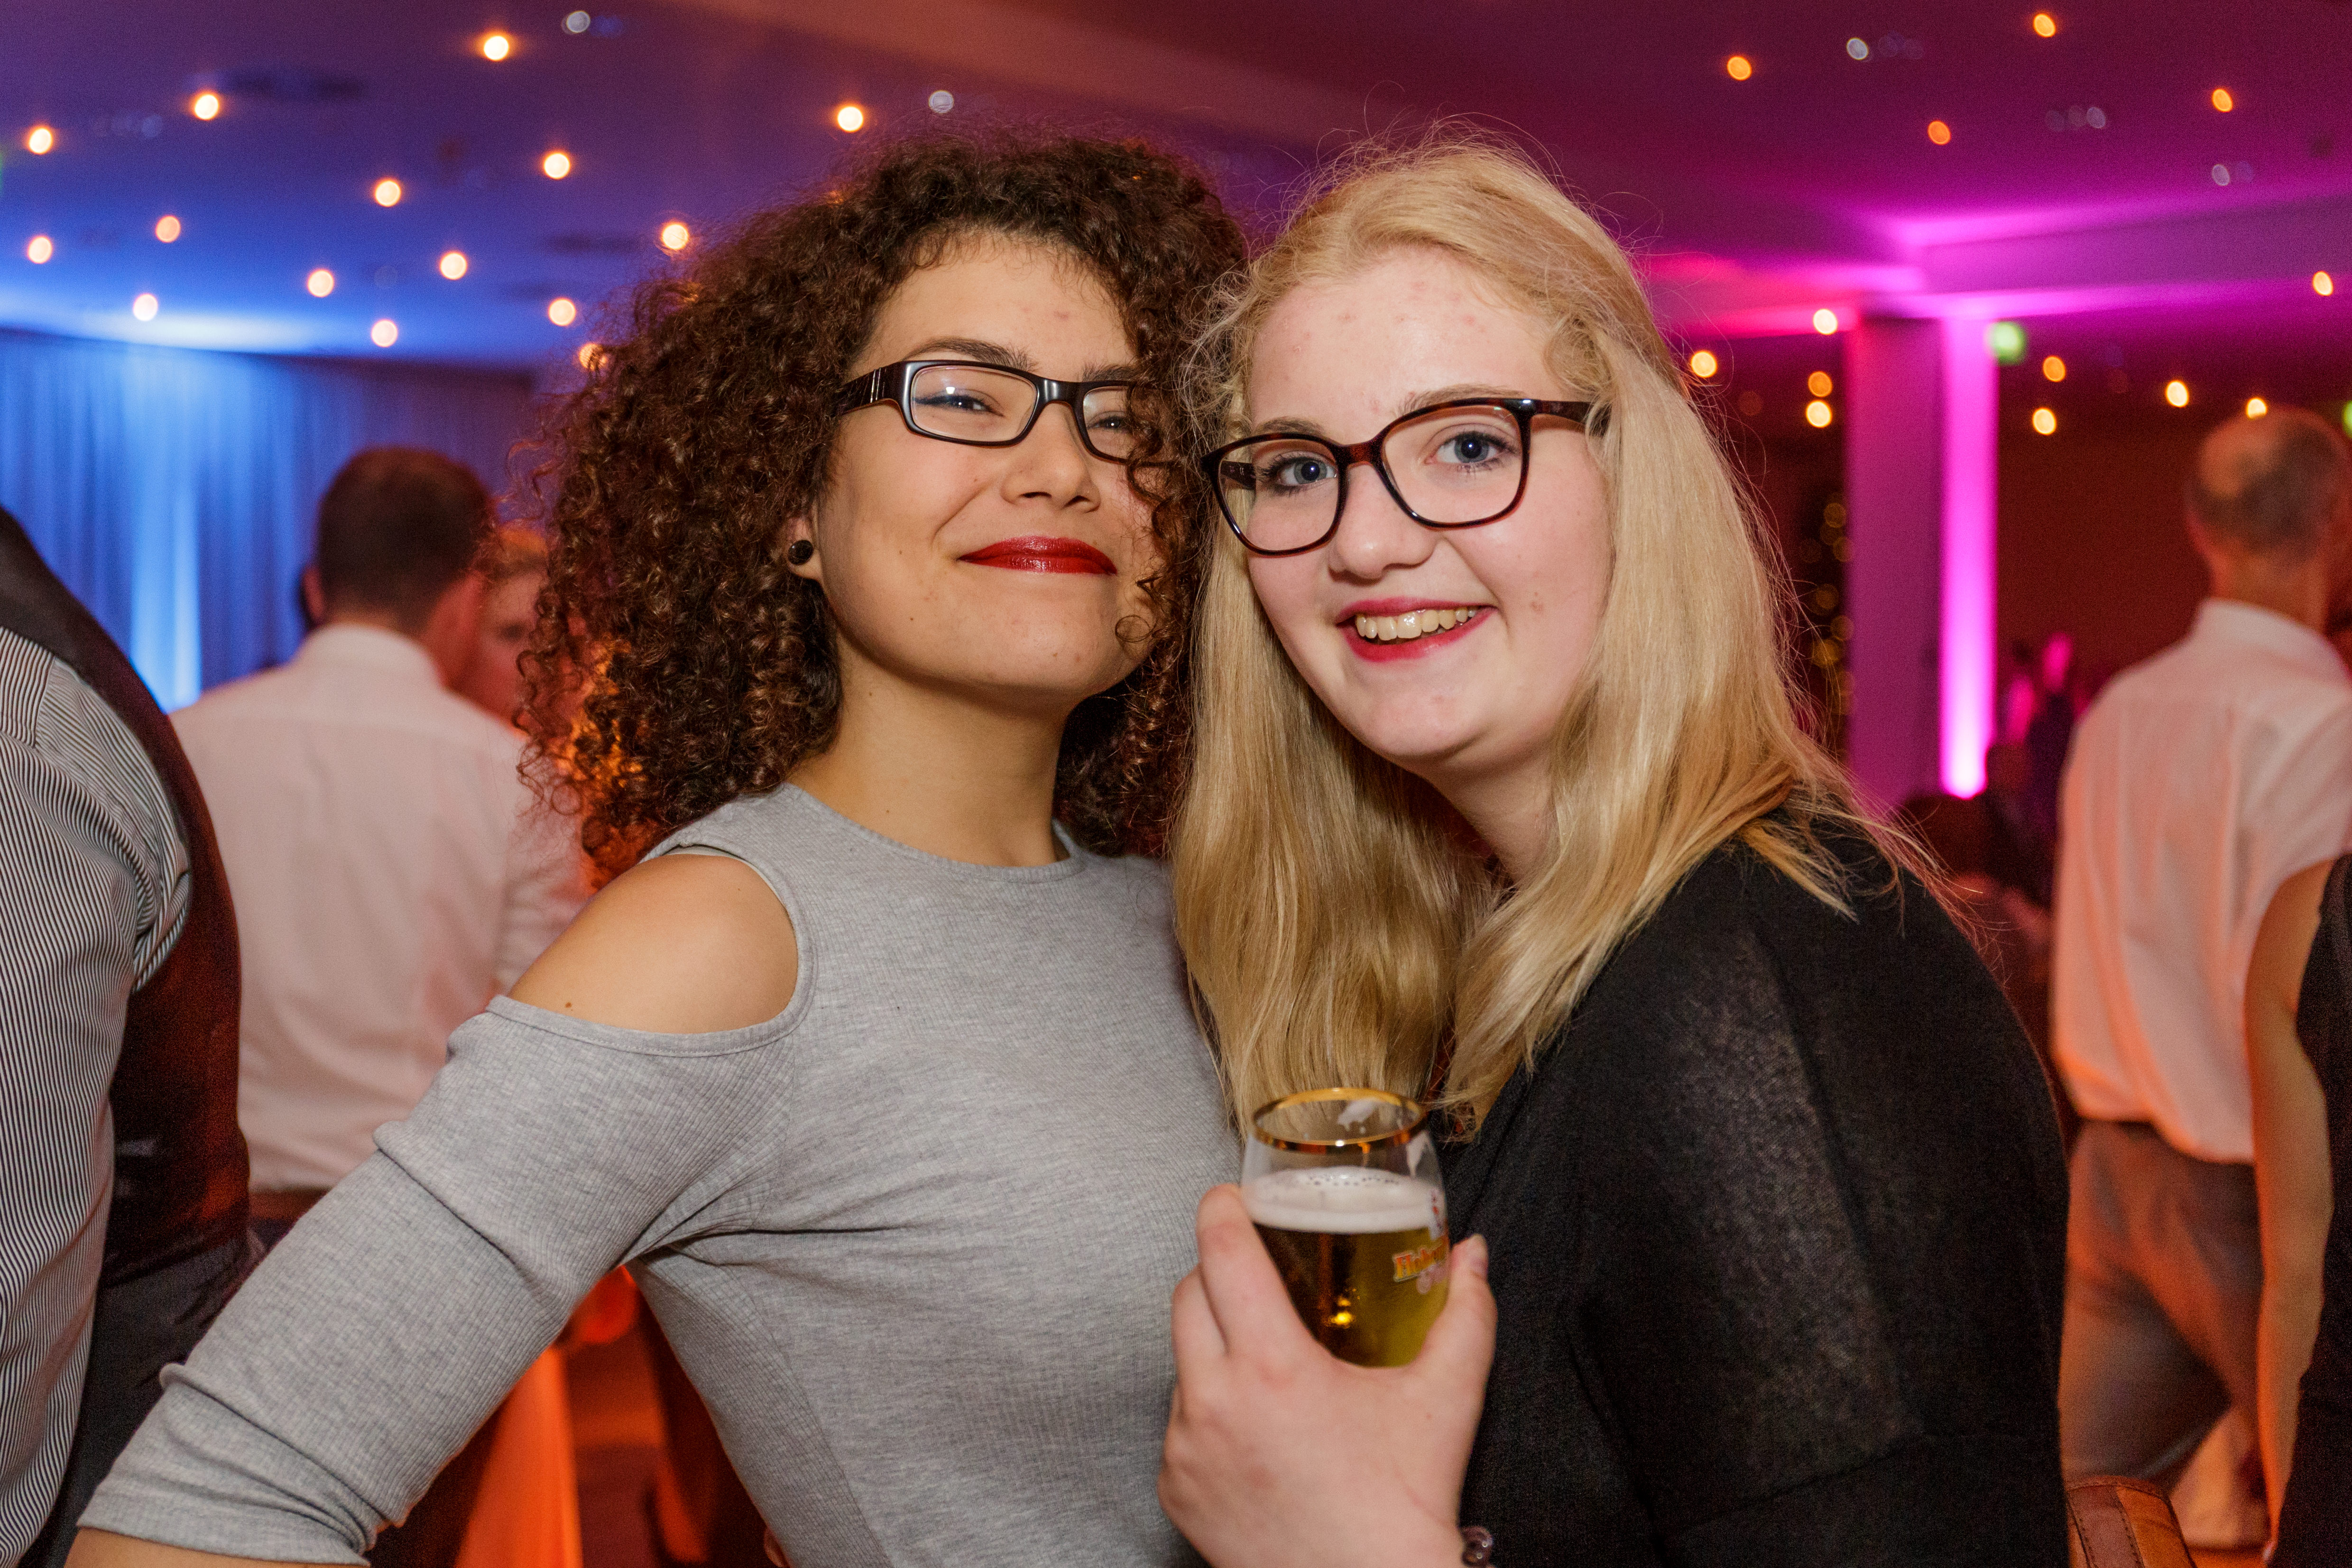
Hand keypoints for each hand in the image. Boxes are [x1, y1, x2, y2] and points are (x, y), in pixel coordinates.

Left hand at [1158, 1184, 1494, 1567]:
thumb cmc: (1402, 1507)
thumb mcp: (1445, 1401)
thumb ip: (1465, 1315)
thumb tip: (1473, 1255)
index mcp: (1272, 1369)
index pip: (1223, 1254)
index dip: (1222, 1210)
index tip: (1230, 1197)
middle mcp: (1213, 1405)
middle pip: (1187, 1295)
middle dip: (1218, 1272)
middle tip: (1260, 1271)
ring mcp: (1185, 1451)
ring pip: (1181, 1361)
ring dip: (1214, 1345)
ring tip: (1267, 1357)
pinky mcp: (1174, 1489)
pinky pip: (1178, 1422)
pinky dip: (1208, 1409)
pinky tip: (1257, 1424)